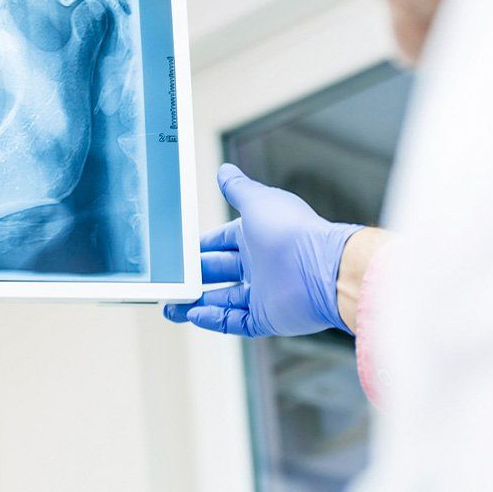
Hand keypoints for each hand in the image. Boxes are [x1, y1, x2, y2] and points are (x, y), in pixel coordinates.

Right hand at [164, 164, 363, 336]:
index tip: (179, 253)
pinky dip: (214, 320)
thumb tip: (225, 170)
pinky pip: (235, 321)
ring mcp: (264, 292)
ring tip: (171, 307)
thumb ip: (238, 188)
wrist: (323, 270)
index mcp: (257, 236)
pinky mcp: (267, 317)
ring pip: (223, 300)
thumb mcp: (257, 201)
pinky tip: (194, 315)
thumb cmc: (292, 230)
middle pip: (219, 272)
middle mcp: (260, 265)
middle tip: (170, 282)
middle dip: (194, 278)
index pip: (223, 241)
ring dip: (197, 303)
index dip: (201, 246)